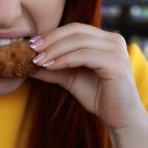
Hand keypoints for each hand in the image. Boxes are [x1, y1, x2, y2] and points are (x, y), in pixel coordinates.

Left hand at [29, 23, 147, 131]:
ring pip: (79, 41)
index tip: (31, 44)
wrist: (120, 118)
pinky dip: (65, 59)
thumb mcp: (70, 78)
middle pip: (76, 30)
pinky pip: (85, 55)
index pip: (74, 28)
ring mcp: (117, 50)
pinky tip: (51, 66)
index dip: (52, 34)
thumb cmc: (99, 97)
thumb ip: (53, 68)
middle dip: (50, 39)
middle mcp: (114, 39)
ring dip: (54, 50)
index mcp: (105, 39)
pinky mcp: (116, 63)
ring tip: (38, 60)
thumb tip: (27, 62)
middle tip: (31, 49)